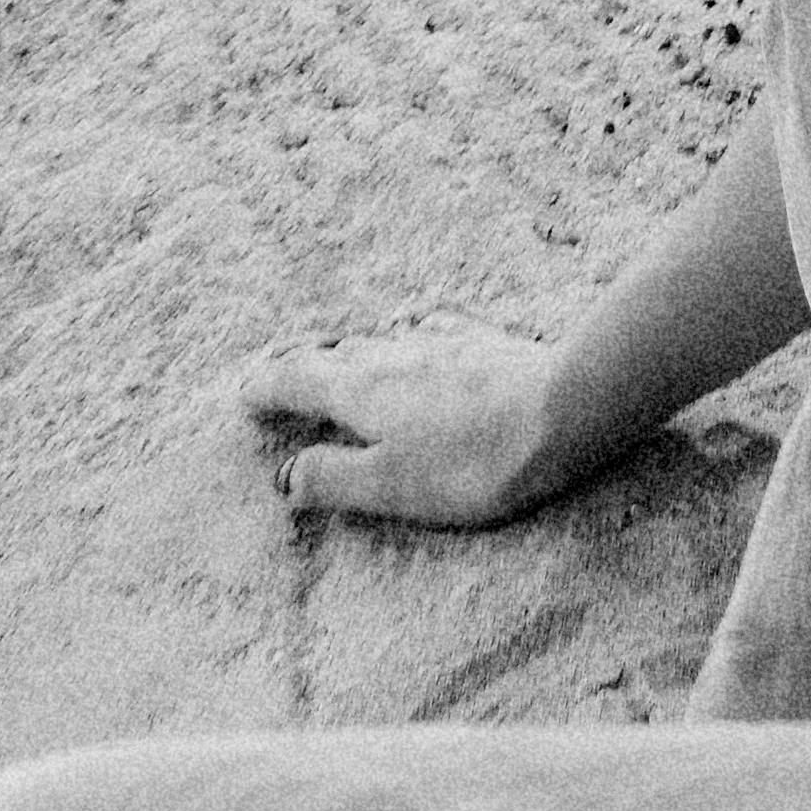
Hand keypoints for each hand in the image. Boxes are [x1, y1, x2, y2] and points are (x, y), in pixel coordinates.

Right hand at [240, 322, 571, 530]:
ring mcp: (439, 342)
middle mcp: (390, 355)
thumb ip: (334, 479)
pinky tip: (418, 329)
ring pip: (377, 338)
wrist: (566, 410)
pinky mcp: (483, 340)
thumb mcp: (392, 485)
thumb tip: (284, 478)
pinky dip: (407, 331)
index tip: (245, 395)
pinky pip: (430, 326)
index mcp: (358, 391)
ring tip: (338, 357)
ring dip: (350, 349)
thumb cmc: (474, 460)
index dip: (265, 389)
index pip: (294, 381)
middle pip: (331, 353)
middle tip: (280, 374)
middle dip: (301, 365)